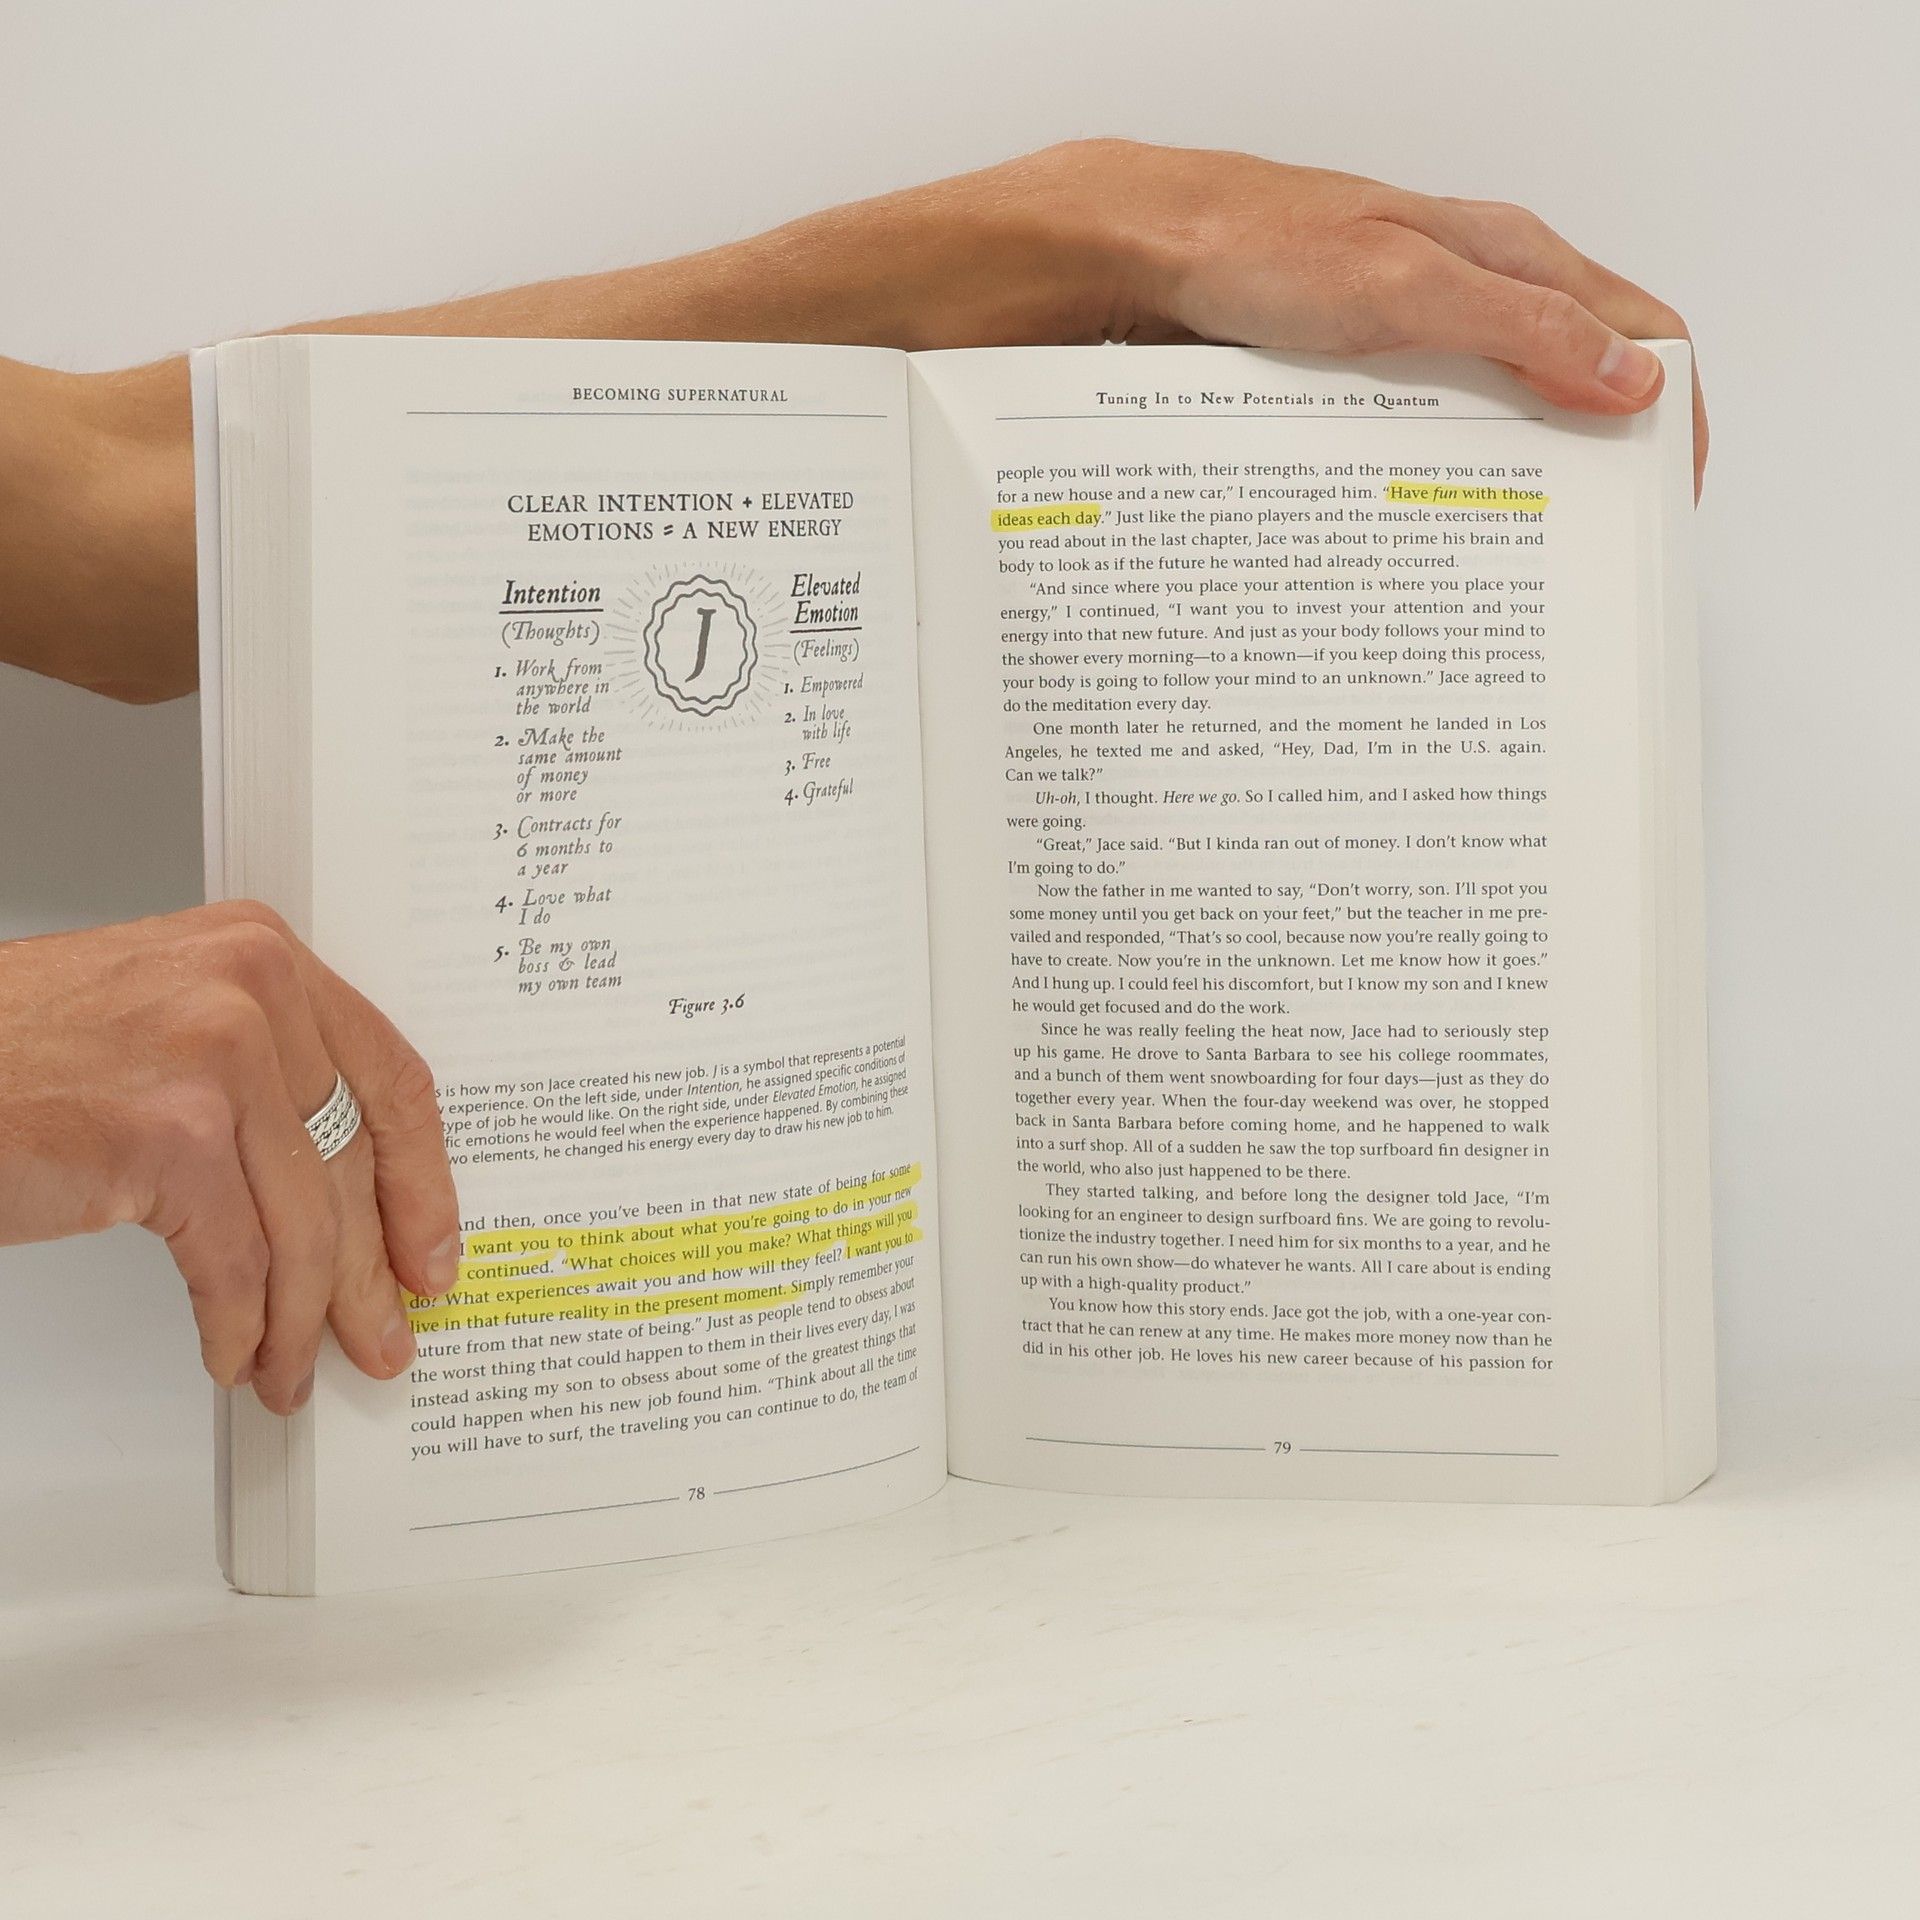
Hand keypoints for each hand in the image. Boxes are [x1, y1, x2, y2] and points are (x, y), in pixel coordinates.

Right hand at [0, 900, 459, 1411]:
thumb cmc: (15, 1054)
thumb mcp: (166, 1029)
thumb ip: (261, 1083)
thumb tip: (342, 1197)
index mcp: (264, 954)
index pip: (390, 1076)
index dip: (423, 1179)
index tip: (431, 1247)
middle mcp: (253, 988)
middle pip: (355, 1159)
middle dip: (371, 1270)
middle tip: (385, 1333)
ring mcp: (215, 1056)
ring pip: (304, 1224)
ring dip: (305, 1319)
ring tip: (296, 1369)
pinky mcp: (165, 1133)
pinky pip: (234, 1262)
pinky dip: (240, 1326)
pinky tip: (235, 1355)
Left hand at [952, 141, 1707, 494]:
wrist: (1139, 255)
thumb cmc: (1258, 246)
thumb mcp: (1409, 289)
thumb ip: (1524, 330)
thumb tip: (1633, 378)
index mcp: (1510, 254)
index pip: (1642, 329)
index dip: (1670, 412)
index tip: (1664, 499)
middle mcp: (1471, 288)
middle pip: (1574, 381)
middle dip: (1591, 460)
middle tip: (1581, 549)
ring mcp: (1410, 332)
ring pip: (1493, 413)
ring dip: (1507, 478)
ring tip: (1502, 558)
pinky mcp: (1354, 369)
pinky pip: (1417, 430)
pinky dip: (1434, 477)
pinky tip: (1417, 524)